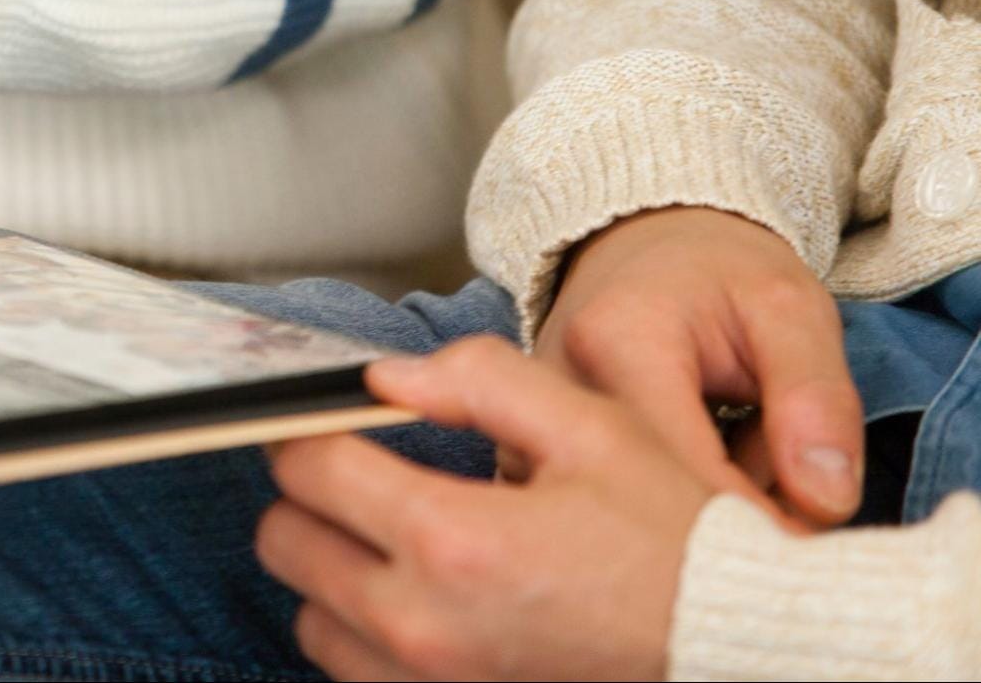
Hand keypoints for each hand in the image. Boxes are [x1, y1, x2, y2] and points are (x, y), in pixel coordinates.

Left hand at [260, 339, 710, 680]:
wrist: (743, 658)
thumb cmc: (677, 543)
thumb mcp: (596, 429)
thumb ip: (478, 380)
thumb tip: (382, 376)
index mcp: (454, 538)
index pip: (308, 468)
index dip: (306, 430)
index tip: (324, 422)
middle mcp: (423, 626)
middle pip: (285, 543)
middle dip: (309, 500)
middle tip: (358, 479)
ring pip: (310, 618)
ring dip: (333, 575)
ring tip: (396, 547)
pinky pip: (355, 676)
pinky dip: (366, 638)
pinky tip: (423, 606)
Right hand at [532, 207, 861, 525]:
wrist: (644, 245)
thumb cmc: (721, 276)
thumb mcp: (790, 309)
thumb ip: (816, 398)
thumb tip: (825, 505)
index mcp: (618, 339)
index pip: (683, 463)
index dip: (752, 517)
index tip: (805, 543)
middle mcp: (555, 387)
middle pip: (644, 500)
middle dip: (721, 519)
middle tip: (776, 488)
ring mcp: (527, 423)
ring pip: (619, 513)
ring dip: (686, 511)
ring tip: (731, 454)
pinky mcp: (524, 451)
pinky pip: (597, 507)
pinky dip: (657, 505)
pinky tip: (688, 467)